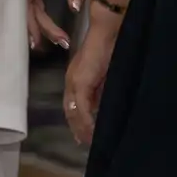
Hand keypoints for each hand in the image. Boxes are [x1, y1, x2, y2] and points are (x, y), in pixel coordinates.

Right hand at [20, 0, 98, 49]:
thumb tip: (73, 9)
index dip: (30, 14)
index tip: (41, 34)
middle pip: (26, 2)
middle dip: (38, 25)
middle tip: (60, 44)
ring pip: (29, 3)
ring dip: (40, 24)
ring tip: (58, 43)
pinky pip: (34, 1)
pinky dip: (40, 17)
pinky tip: (47, 31)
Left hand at [63, 6, 118, 144]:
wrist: (106, 34)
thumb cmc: (107, 50)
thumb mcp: (103, 75)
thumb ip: (99, 89)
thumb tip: (99, 106)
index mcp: (75, 78)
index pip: (72, 104)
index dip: (75, 120)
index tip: (81, 135)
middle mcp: (71, 80)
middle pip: (70, 110)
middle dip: (76, 127)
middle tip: (83, 142)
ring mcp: (74, 81)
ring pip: (74, 111)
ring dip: (81, 127)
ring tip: (89, 141)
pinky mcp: (81, 82)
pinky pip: (82, 107)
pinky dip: (86, 121)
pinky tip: (92, 131)